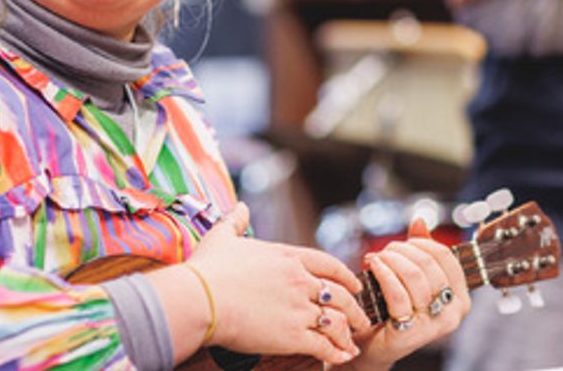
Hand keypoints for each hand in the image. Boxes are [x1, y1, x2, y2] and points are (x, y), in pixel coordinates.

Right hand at [185, 204, 369, 364]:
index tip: (355, 284)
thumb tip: (240, 207)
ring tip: (354, 342)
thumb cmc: (207, 269)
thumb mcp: (222, 237)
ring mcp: (299, 308)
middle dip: (355, 307)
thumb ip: (235, 221)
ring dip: (349, 332)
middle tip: (363, 317)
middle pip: (340, 293)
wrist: (200, 299)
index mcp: (288, 256)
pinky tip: (342, 357)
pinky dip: (336, 352)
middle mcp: (300, 280)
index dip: (346, 275)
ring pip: (338, 320)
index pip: (328, 264)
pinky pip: (325, 345)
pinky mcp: (293, 335)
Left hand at [338, 219, 469, 369]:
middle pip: (428, 264)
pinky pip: (397, 293)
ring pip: (413, 276)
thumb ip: (420, 251)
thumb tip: (420, 221)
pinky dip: (383, 273)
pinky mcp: (412, 333)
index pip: (445, 256)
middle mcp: (453, 313)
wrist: (374, 347)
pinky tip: (372, 266)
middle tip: (384, 252)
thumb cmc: (394, 310)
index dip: (421, 243)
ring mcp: (434, 325)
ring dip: (390, 260)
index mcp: (461, 298)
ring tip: (376, 259)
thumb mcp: (412, 279)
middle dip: (401, 251)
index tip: (404, 244)